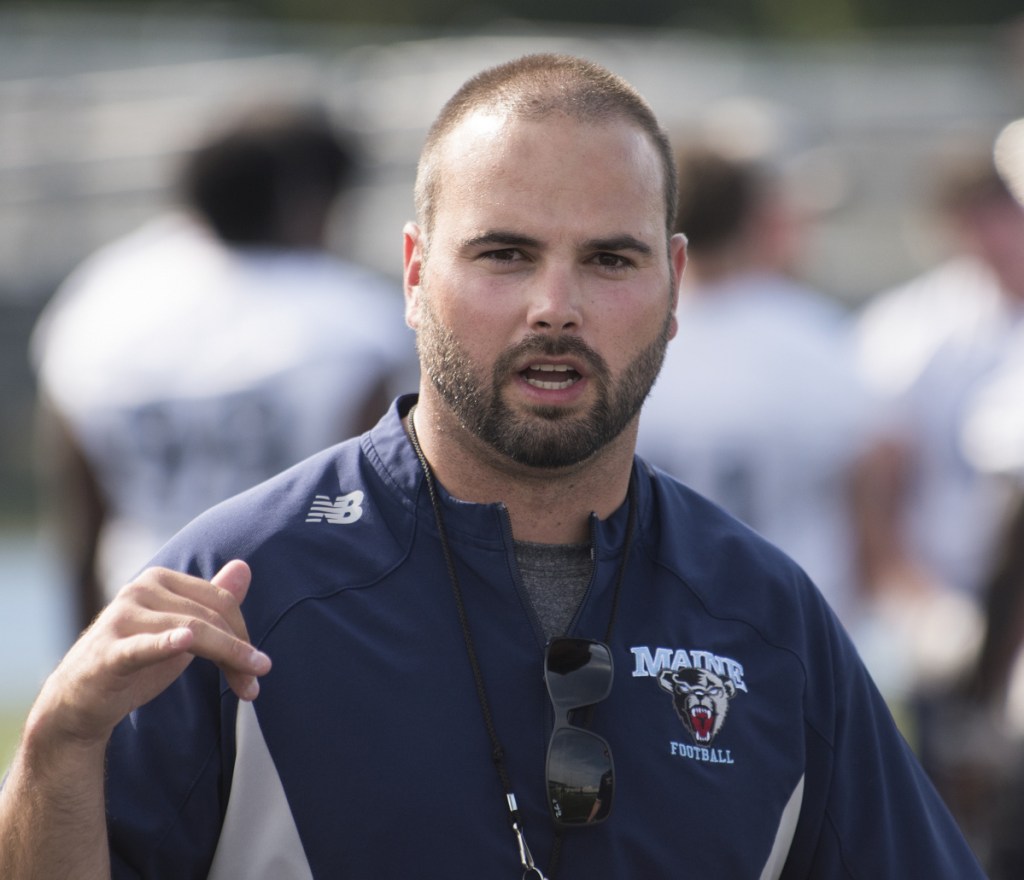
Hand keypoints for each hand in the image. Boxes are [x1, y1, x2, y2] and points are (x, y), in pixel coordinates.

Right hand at [33, 560, 271, 748]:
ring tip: (249, 687)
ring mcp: (121, 618)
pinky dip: (164, 643)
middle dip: (239, 652)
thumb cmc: (134, 659)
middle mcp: (140, 590)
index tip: (258, 667)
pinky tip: (185, 641)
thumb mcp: (179, 628)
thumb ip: (211, 601)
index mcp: (160, 579)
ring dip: (227, 660)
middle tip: (255, 684)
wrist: (78, 701)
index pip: (219, 601)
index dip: (244, 634)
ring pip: (191, 630)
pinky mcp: (107, 652)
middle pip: (209, 617)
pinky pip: (141, 646)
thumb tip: (244, 566)